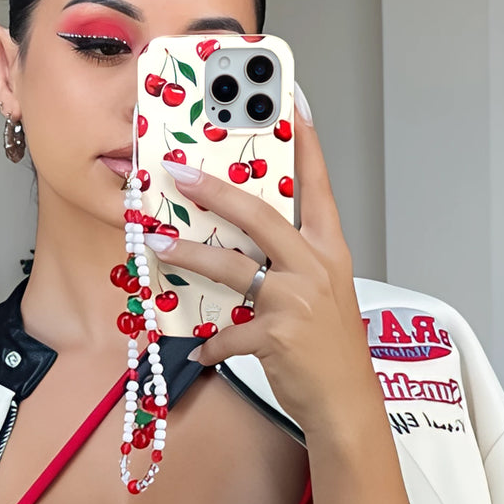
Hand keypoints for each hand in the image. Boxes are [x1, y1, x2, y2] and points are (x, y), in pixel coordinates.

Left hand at [147, 93, 378, 436]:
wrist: (346, 402)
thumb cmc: (331, 346)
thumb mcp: (321, 292)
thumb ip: (289, 262)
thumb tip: (241, 243)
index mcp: (329, 251)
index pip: (317, 186)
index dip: (305, 143)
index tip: (291, 102)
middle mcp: (316, 268)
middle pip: (261, 217)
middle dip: (215, 191)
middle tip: (179, 172)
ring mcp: (297, 301)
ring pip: (232, 268)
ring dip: (188, 254)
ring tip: (157, 242)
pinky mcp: (278, 335)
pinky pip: (227, 332)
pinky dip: (210, 342)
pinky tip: (201, 350)